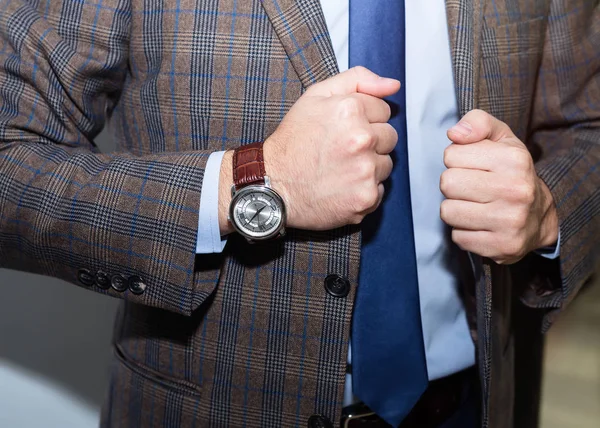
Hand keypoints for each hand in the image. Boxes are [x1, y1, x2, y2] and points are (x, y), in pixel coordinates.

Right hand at [260, 66, 399, 230]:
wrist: (273, 184)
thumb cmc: (293, 141)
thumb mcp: (316, 96)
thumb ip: (357, 80)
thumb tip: (393, 85)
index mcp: (350, 110)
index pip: (384, 110)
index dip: (364, 119)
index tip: (343, 129)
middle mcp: (361, 139)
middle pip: (389, 137)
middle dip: (370, 142)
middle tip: (341, 150)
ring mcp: (365, 170)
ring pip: (386, 164)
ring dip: (369, 166)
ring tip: (340, 168)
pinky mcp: (366, 197)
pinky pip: (380, 189)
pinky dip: (364, 189)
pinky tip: (342, 186)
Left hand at [440, 109, 558, 264]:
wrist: (539, 217)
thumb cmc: (511, 173)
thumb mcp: (501, 138)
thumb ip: (477, 122)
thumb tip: (454, 134)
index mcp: (514, 160)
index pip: (451, 155)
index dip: (457, 160)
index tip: (473, 166)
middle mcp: (516, 191)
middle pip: (447, 183)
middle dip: (454, 185)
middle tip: (472, 188)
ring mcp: (510, 222)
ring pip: (448, 212)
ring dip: (456, 209)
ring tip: (475, 206)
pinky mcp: (501, 247)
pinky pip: (457, 237)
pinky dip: (464, 232)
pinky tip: (481, 225)